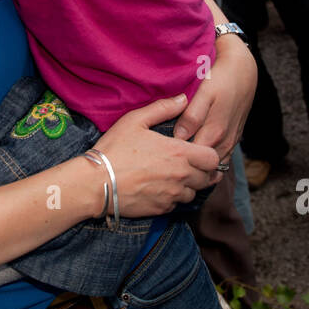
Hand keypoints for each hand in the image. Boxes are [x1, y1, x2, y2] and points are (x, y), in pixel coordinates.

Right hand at [93, 95, 221, 217]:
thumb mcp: (135, 120)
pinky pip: (176, 205)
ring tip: (173, 176)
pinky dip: (173, 197)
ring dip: (188, 185)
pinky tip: (159, 187)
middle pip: (208, 178)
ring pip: (193, 193)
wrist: (95, 183)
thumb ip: (163, 108)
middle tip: (188, 164)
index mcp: (179, 153)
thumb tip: (183, 98)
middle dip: (202, 171)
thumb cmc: (114, 149)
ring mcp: (171, 195)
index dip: (209, 155)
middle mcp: (180, 176)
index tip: (199, 151)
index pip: (213, 158)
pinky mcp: (161, 210)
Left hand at [173, 34, 256, 163]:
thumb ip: (192, 116)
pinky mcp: (234, 139)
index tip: (160, 154)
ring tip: (179, 161)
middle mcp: (224, 142)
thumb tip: (179, 137)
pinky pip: (222, 160)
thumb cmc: (221, 79)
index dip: (175, 159)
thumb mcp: (204, 93)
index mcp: (214, 133)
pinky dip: (210, 164)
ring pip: (214, 167)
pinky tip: (197, 158)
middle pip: (202, 166)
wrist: (244, 71)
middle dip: (185, 166)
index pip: (191, 158)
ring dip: (198, 167)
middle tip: (165, 161)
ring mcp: (231, 143)